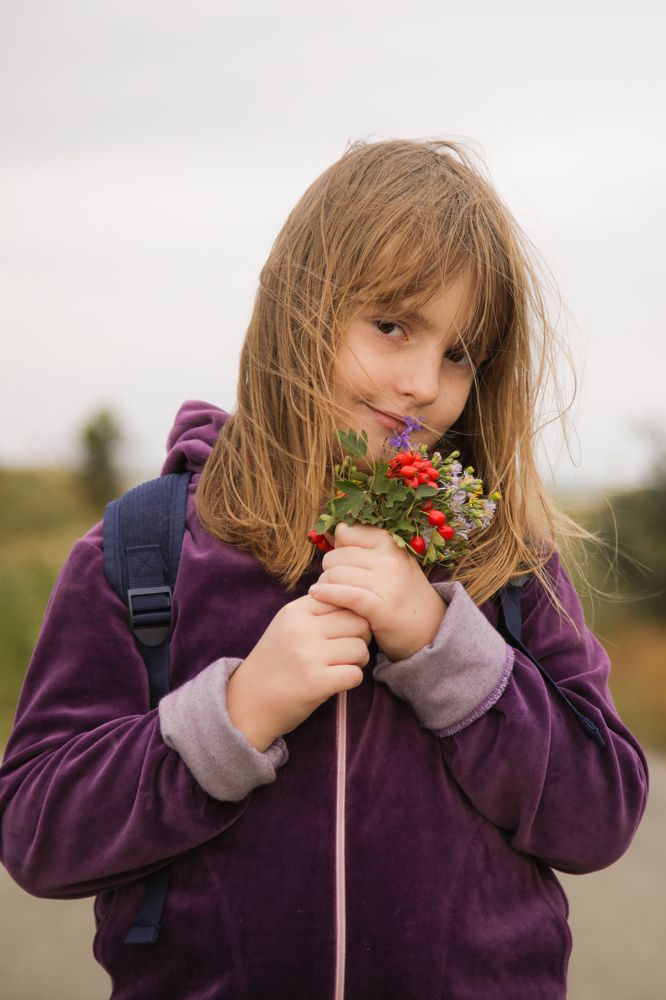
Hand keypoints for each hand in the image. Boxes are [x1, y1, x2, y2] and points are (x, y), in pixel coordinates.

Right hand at [226, 593, 371, 750]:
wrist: (248, 702)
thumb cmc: (276, 662)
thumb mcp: (288, 625)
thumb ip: (318, 610)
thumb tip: (357, 599)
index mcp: (295, 610)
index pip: (344, 599)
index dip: (351, 616)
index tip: (342, 631)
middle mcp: (301, 629)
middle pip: (358, 622)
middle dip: (361, 637)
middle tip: (349, 650)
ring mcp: (307, 655)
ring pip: (360, 648)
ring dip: (358, 660)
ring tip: (342, 666)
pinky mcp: (315, 682)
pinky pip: (356, 674)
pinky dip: (352, 679)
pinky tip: (337, 682)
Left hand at [307, 522, 445, 660]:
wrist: (430, 629)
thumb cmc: (402, 594)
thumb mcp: (390, 562)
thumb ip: (364, 548)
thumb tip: (329, 532)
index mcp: (390, 541)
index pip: (345, 532)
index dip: (338, 547)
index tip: (341, 563)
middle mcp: (390, 558)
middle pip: (335, 556)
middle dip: (329, 570)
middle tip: (334, 584)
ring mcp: (387, 582)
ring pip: (334, 575)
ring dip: (325, 586)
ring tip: (329, 594)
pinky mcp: (380, 607)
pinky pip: (343, 594)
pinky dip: (326, 595)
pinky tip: (317, 596)